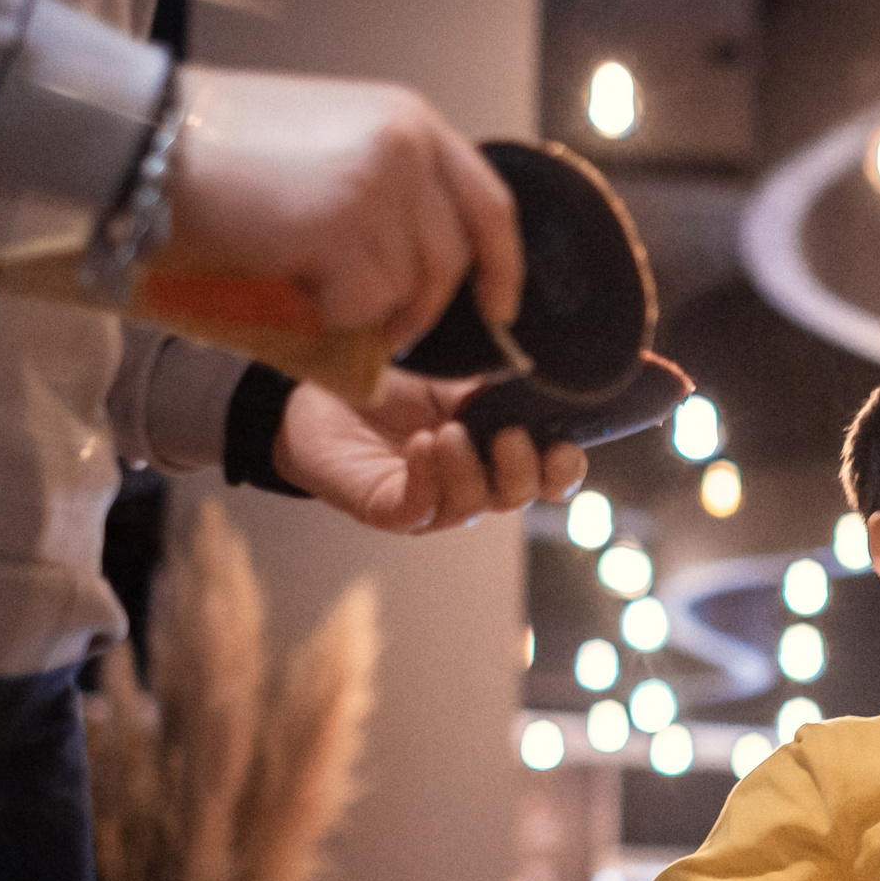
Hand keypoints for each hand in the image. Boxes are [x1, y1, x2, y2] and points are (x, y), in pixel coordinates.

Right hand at [168, 65, 525, 349]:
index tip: (504, 308)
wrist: (141, 134)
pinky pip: (357, 306)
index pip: (490, 204)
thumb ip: (388, 181)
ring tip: (302, 276)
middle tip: (383, 325)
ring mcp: (379, 187)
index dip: (502, 265)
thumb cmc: (218, 140)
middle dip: (421, 308)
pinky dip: (324, 311)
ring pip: (400, 289)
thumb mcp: (330, 137)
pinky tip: (284, 277)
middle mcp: (408, 147)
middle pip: (450, 261)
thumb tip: (421, 249)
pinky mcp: (341, 229)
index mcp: (411, 119)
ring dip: (358, 305)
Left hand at [273, 367, 587, 533]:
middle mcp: (473, 485)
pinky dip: (427, 477)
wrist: (315, 397)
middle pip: (518, 496)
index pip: (550, 477)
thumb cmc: (388, 385)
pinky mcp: (389, 510)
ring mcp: (432, 503)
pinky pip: (420, 507)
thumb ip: (492, 383)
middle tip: (507, 435)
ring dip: (467, 469)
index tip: (564, 446)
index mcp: (498, 453)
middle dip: (522, 471)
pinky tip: (421, 445)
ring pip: (472, 505)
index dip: (564, 469)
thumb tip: (538, 370)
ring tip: (446, 431)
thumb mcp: (449, 376)